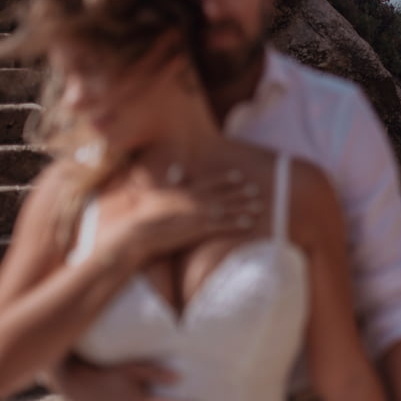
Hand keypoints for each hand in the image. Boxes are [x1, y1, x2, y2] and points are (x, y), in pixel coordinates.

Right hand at [98, 171, 263, 266]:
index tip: (239, 175)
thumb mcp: (155, 193)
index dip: (225, 179)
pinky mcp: (200, 229)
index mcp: (185, 191)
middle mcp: (195, 199)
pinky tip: (251, 224)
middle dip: (241, 192)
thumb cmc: (142, 215)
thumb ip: (168, 182)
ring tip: (259, 206)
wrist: (140, 231)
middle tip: (256, 189)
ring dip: (245, 207)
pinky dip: (238, 223)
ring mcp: (199, 213)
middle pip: (223, 194)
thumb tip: (176, 169)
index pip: (209, 182)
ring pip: (228, 208)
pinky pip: (224, 225)